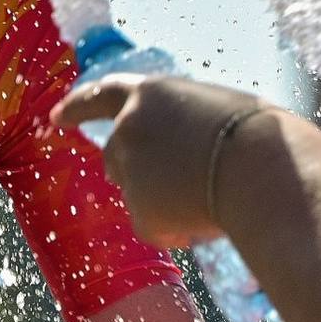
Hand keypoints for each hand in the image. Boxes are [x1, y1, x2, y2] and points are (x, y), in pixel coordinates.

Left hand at [49, 70, 269, 244]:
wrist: (264, 170)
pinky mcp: (140, 212)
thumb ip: (182, 122)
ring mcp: (130, 171)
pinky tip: (206, 218)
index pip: (100, 95)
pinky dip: (175, 228)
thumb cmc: (258, 134)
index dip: (78, 106)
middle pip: (114, 157)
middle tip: (177, 182)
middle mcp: (128, 129)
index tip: (56, 117)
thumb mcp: (216, 109)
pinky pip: (153, 226)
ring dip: (162, 198)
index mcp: (148, 94)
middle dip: (136, 171)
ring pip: (137, 194)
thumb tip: (181, 150)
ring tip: (208, 193)